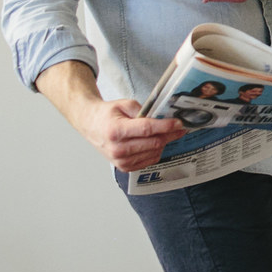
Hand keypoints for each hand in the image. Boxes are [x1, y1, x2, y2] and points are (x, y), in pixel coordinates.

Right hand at [35, 62, 185, 171]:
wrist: (91, 125)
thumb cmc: (107, 114)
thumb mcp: (124, 104)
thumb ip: (144, 110)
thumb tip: (164, 117)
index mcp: (115, 131)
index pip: (147, 130)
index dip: (166, 126)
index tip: (179, 123)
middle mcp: (117, 149)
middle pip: (153, 143)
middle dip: (170, 134)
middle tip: (180, 127)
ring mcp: (120, 161)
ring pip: (154, 153)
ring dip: (164, 142)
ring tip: (166, 133)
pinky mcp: (124, 168)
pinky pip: (149, 160)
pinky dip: (156, 151)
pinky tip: (155, 142)